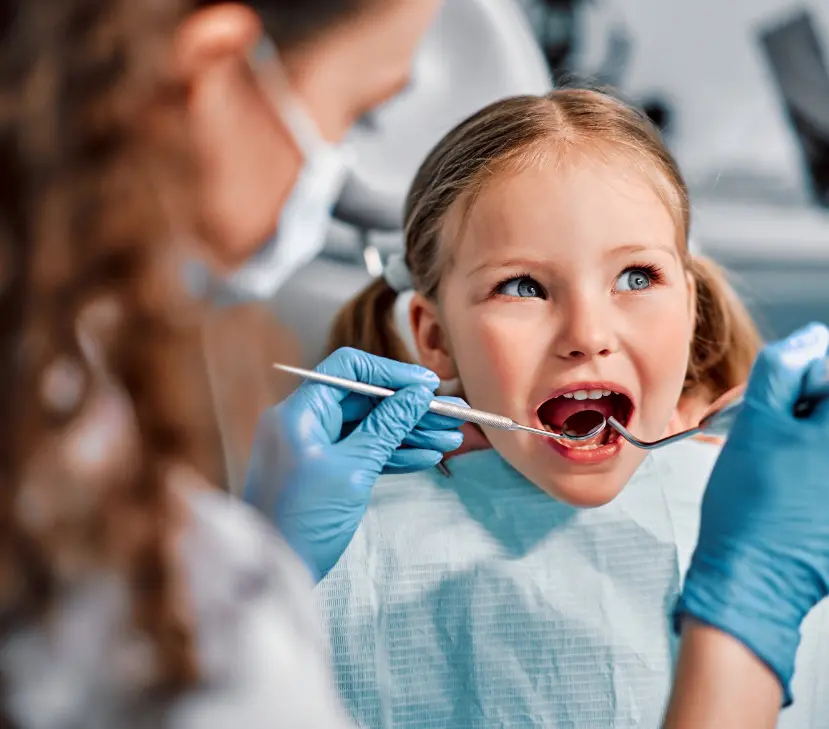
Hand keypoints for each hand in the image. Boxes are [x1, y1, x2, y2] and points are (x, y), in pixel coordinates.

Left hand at [244, 348, 464, 580]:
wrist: (275, 575)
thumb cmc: (304, 520)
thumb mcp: (353, 470)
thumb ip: (387, 427)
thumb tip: (417, 394)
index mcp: (300, 412)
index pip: (349, 370)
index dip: (391, 374)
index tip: (428, 386)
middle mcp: (304, 422)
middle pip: (365, 400)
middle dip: (410, 408)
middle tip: (452, 415)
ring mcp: (313, 448)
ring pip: (369, 427)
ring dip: (409, 433)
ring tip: (450, 439)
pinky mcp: (323, 472)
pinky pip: (362, 452)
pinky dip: (393, 454)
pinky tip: (427, 457)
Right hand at [675, 323, 828, 703]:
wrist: (751, 577)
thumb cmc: (748, 506)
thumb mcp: (755, 423)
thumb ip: (781, 370)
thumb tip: (809, 339)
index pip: (828, 373)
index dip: (796, 379)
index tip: (769, 400)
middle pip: (826, 406)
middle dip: (792, 405)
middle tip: (755, 426)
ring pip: (821, 436)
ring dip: (793, 435)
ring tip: (761, 457)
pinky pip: (819, 469)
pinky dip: (803, 465)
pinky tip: (776, 481)